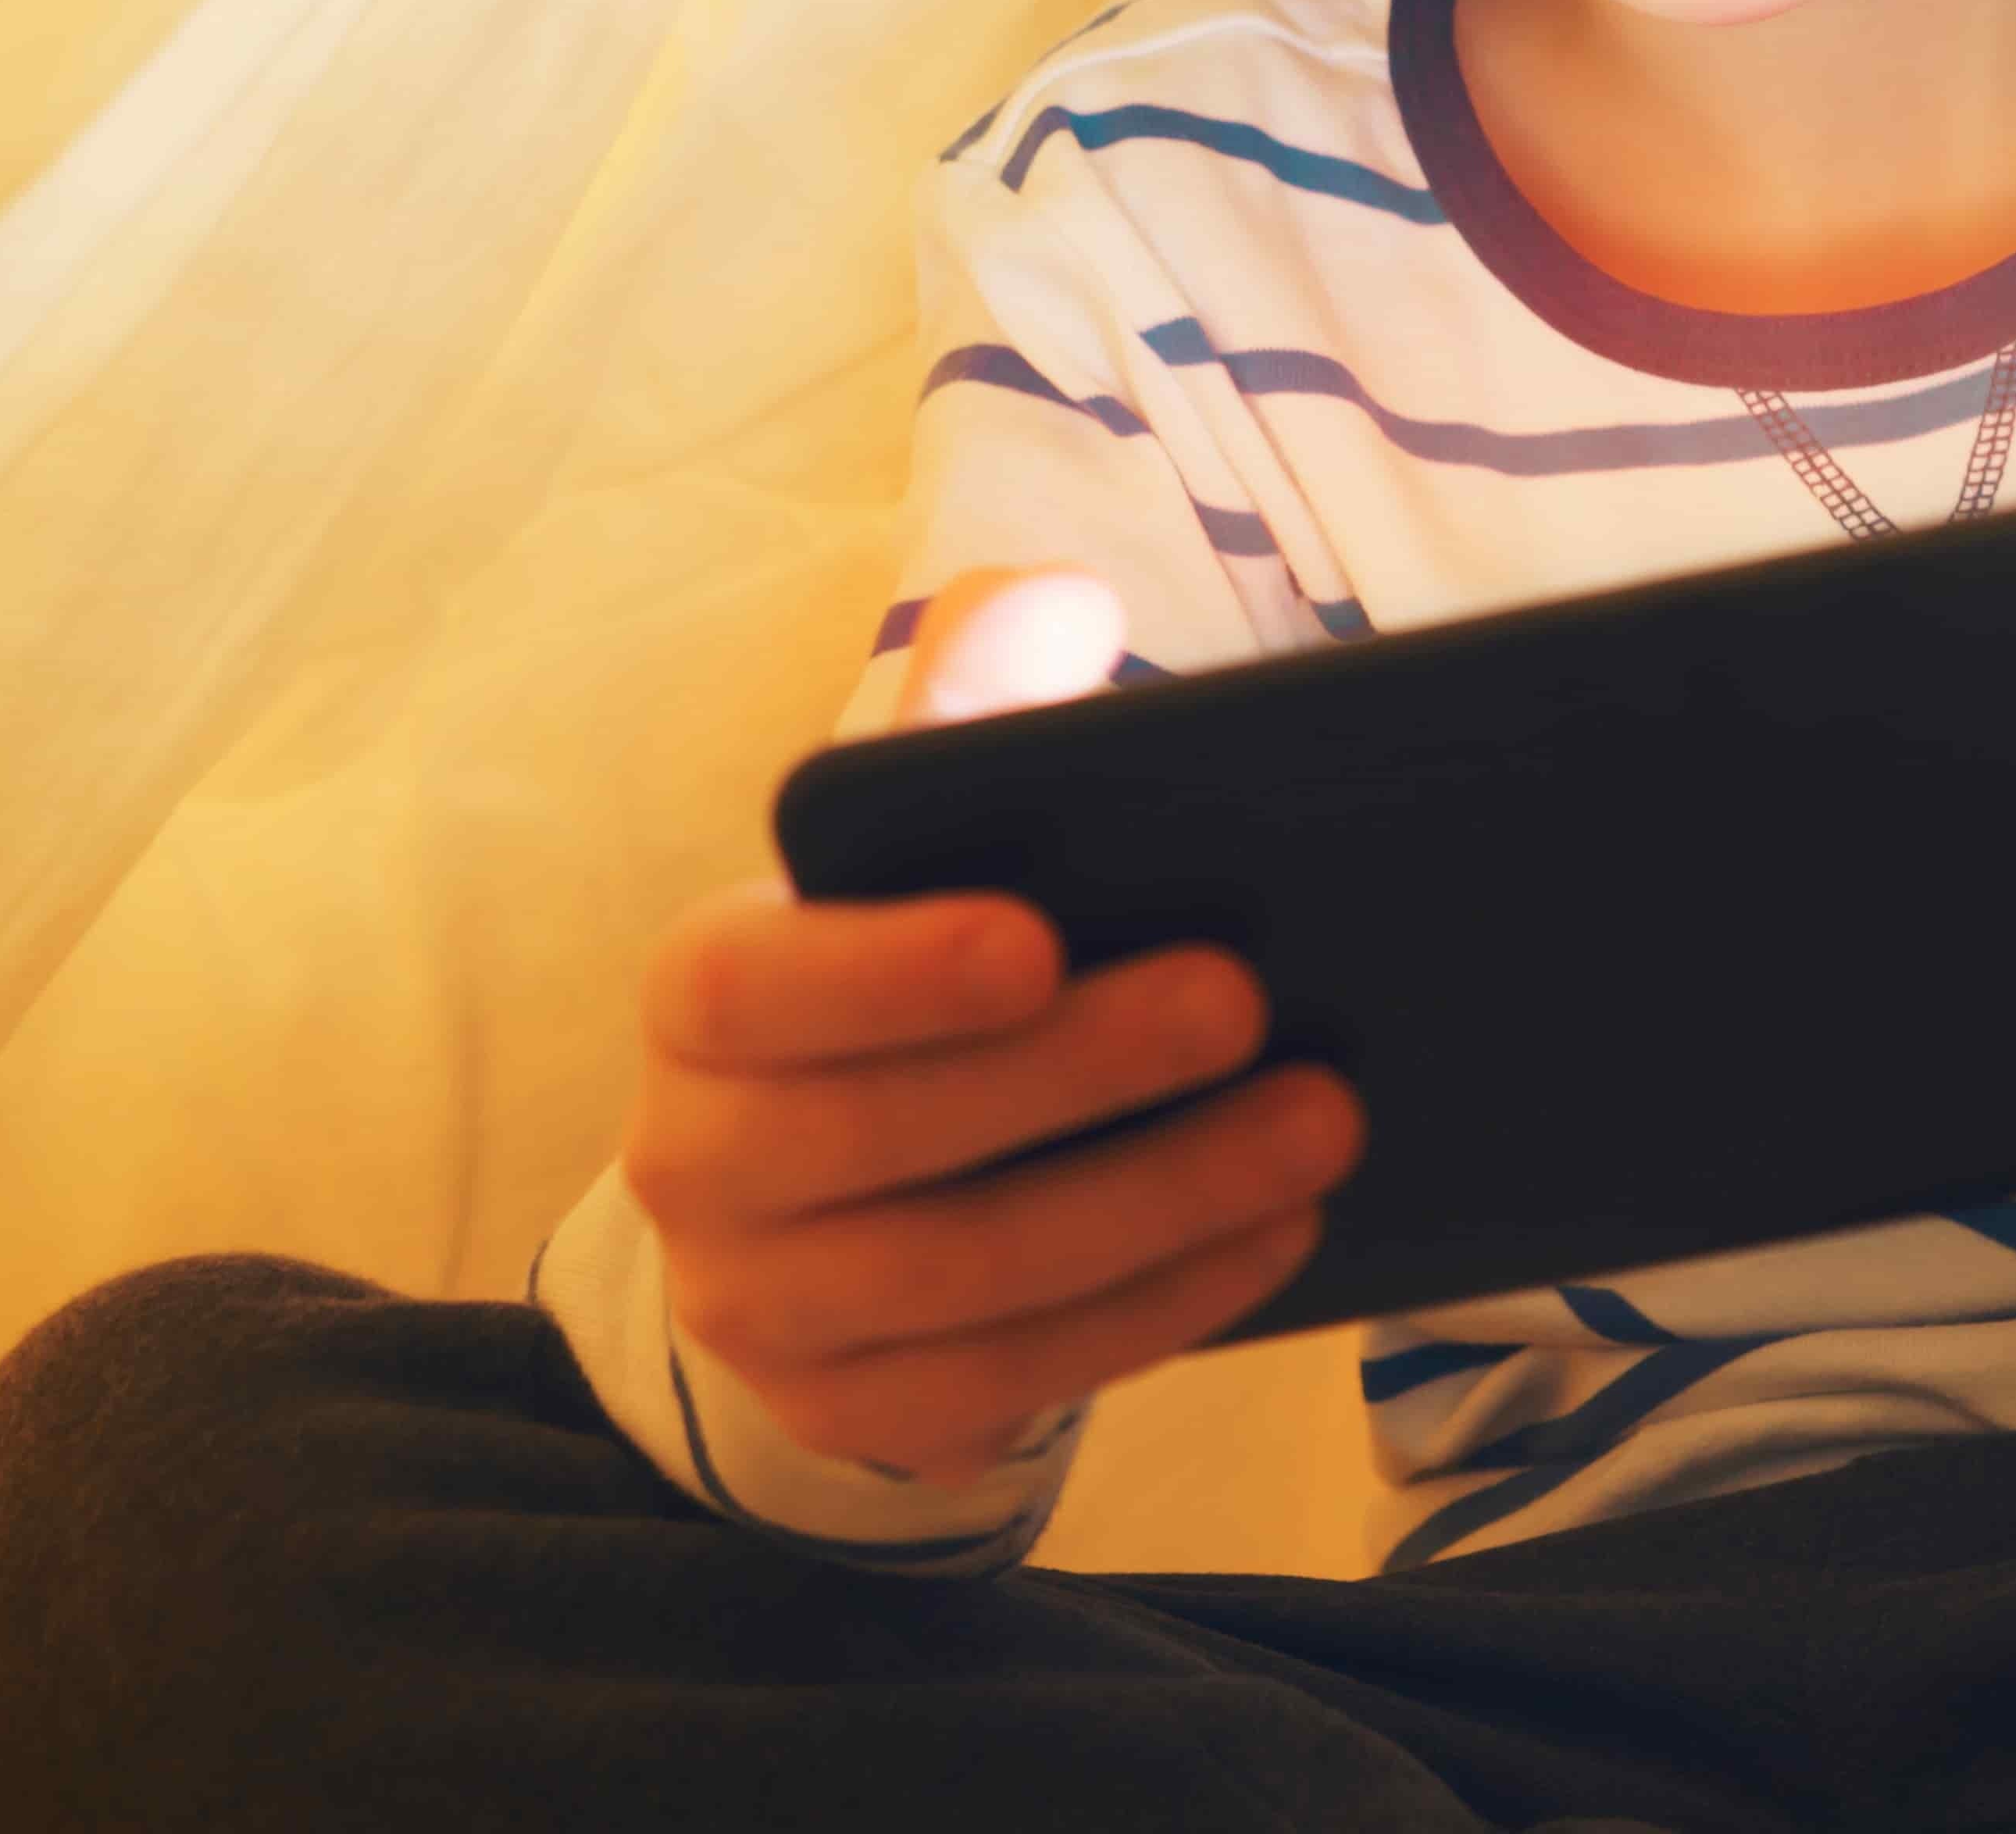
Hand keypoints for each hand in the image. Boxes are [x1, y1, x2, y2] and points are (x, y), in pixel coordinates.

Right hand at [622, 568, 1364, 1485]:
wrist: (853, 1182)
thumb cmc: (913, 964)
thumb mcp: (922, 828)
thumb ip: (966, 702)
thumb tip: (1050, 601)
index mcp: (699, 995)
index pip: (754, 990)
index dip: (889, 969)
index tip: (1040, 936)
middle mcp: (695, 1165)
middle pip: (879, 1140)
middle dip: (1078, 1075)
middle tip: (1248, 1000)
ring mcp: (769, 1312)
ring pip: (965, 1276)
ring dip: (1159, 1197)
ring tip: (1319, 1122)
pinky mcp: (861, 1415)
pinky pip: (1016, 1378)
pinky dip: (1160, 1305)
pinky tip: (1279, 1231)